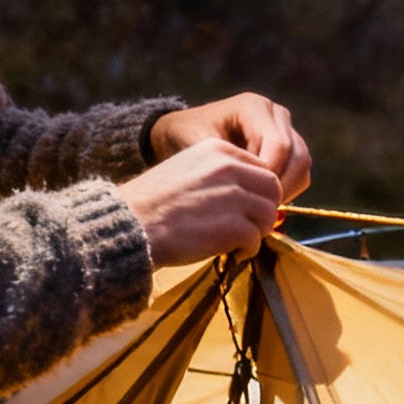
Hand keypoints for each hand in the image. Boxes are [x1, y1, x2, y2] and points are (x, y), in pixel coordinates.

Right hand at [119, 139, 282, 266]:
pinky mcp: (234, 226)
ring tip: (236, 242)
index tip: (243, 208)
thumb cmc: (151, 203)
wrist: (130, 225)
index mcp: (218, 149)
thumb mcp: (186, 169)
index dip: (255, 191)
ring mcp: (234, 196)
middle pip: (272, 187)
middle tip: (247, 226)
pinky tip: (228, 253)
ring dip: (256, 231)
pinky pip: (256, 239)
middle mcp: (230, 167)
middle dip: (263, 209)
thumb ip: (217, 175)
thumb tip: (245, 194)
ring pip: (269, 213)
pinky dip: (247, 250)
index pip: (259, 167)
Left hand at [147, 93, 311, 205]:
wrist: (183, 134)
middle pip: (297, 155)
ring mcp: (285, 129)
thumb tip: (244, 185)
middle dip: (280, 186)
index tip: (249, 199)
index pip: (278, 145)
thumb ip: (221, 162)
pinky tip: (262, 200)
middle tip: (259, 210)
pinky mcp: (288, 145)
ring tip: (260, 208)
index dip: (269, 176)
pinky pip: (299, 171)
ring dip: (286, 190)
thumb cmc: (184, 137)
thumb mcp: (195, 146)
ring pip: (302, 164)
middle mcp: (275, 114)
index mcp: (254, 107)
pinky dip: (287, 189)